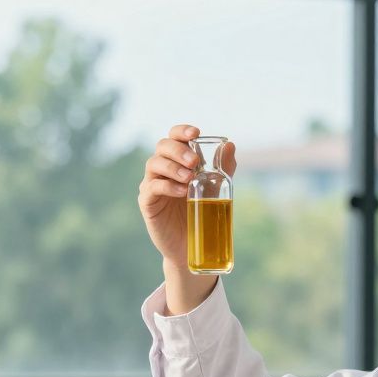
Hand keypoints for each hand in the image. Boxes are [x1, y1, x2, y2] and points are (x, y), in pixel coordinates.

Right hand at [138, 123, 236, 314]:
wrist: (191, 245)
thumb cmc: (202, 213)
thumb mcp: (216, 189)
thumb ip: (223, 169)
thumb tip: (230, 145)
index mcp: (177, 161)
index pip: (174, 137)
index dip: (182, 131)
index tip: (196, 133)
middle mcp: (162, 169)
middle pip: (162, 146)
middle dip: (178, 149)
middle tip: (194, 161)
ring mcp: (152, 184)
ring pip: (154, 164)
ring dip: (173, 167)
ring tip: (190, 178)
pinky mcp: (147, 202)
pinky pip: (152, 187)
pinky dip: (167, 186)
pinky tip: (182, 191)